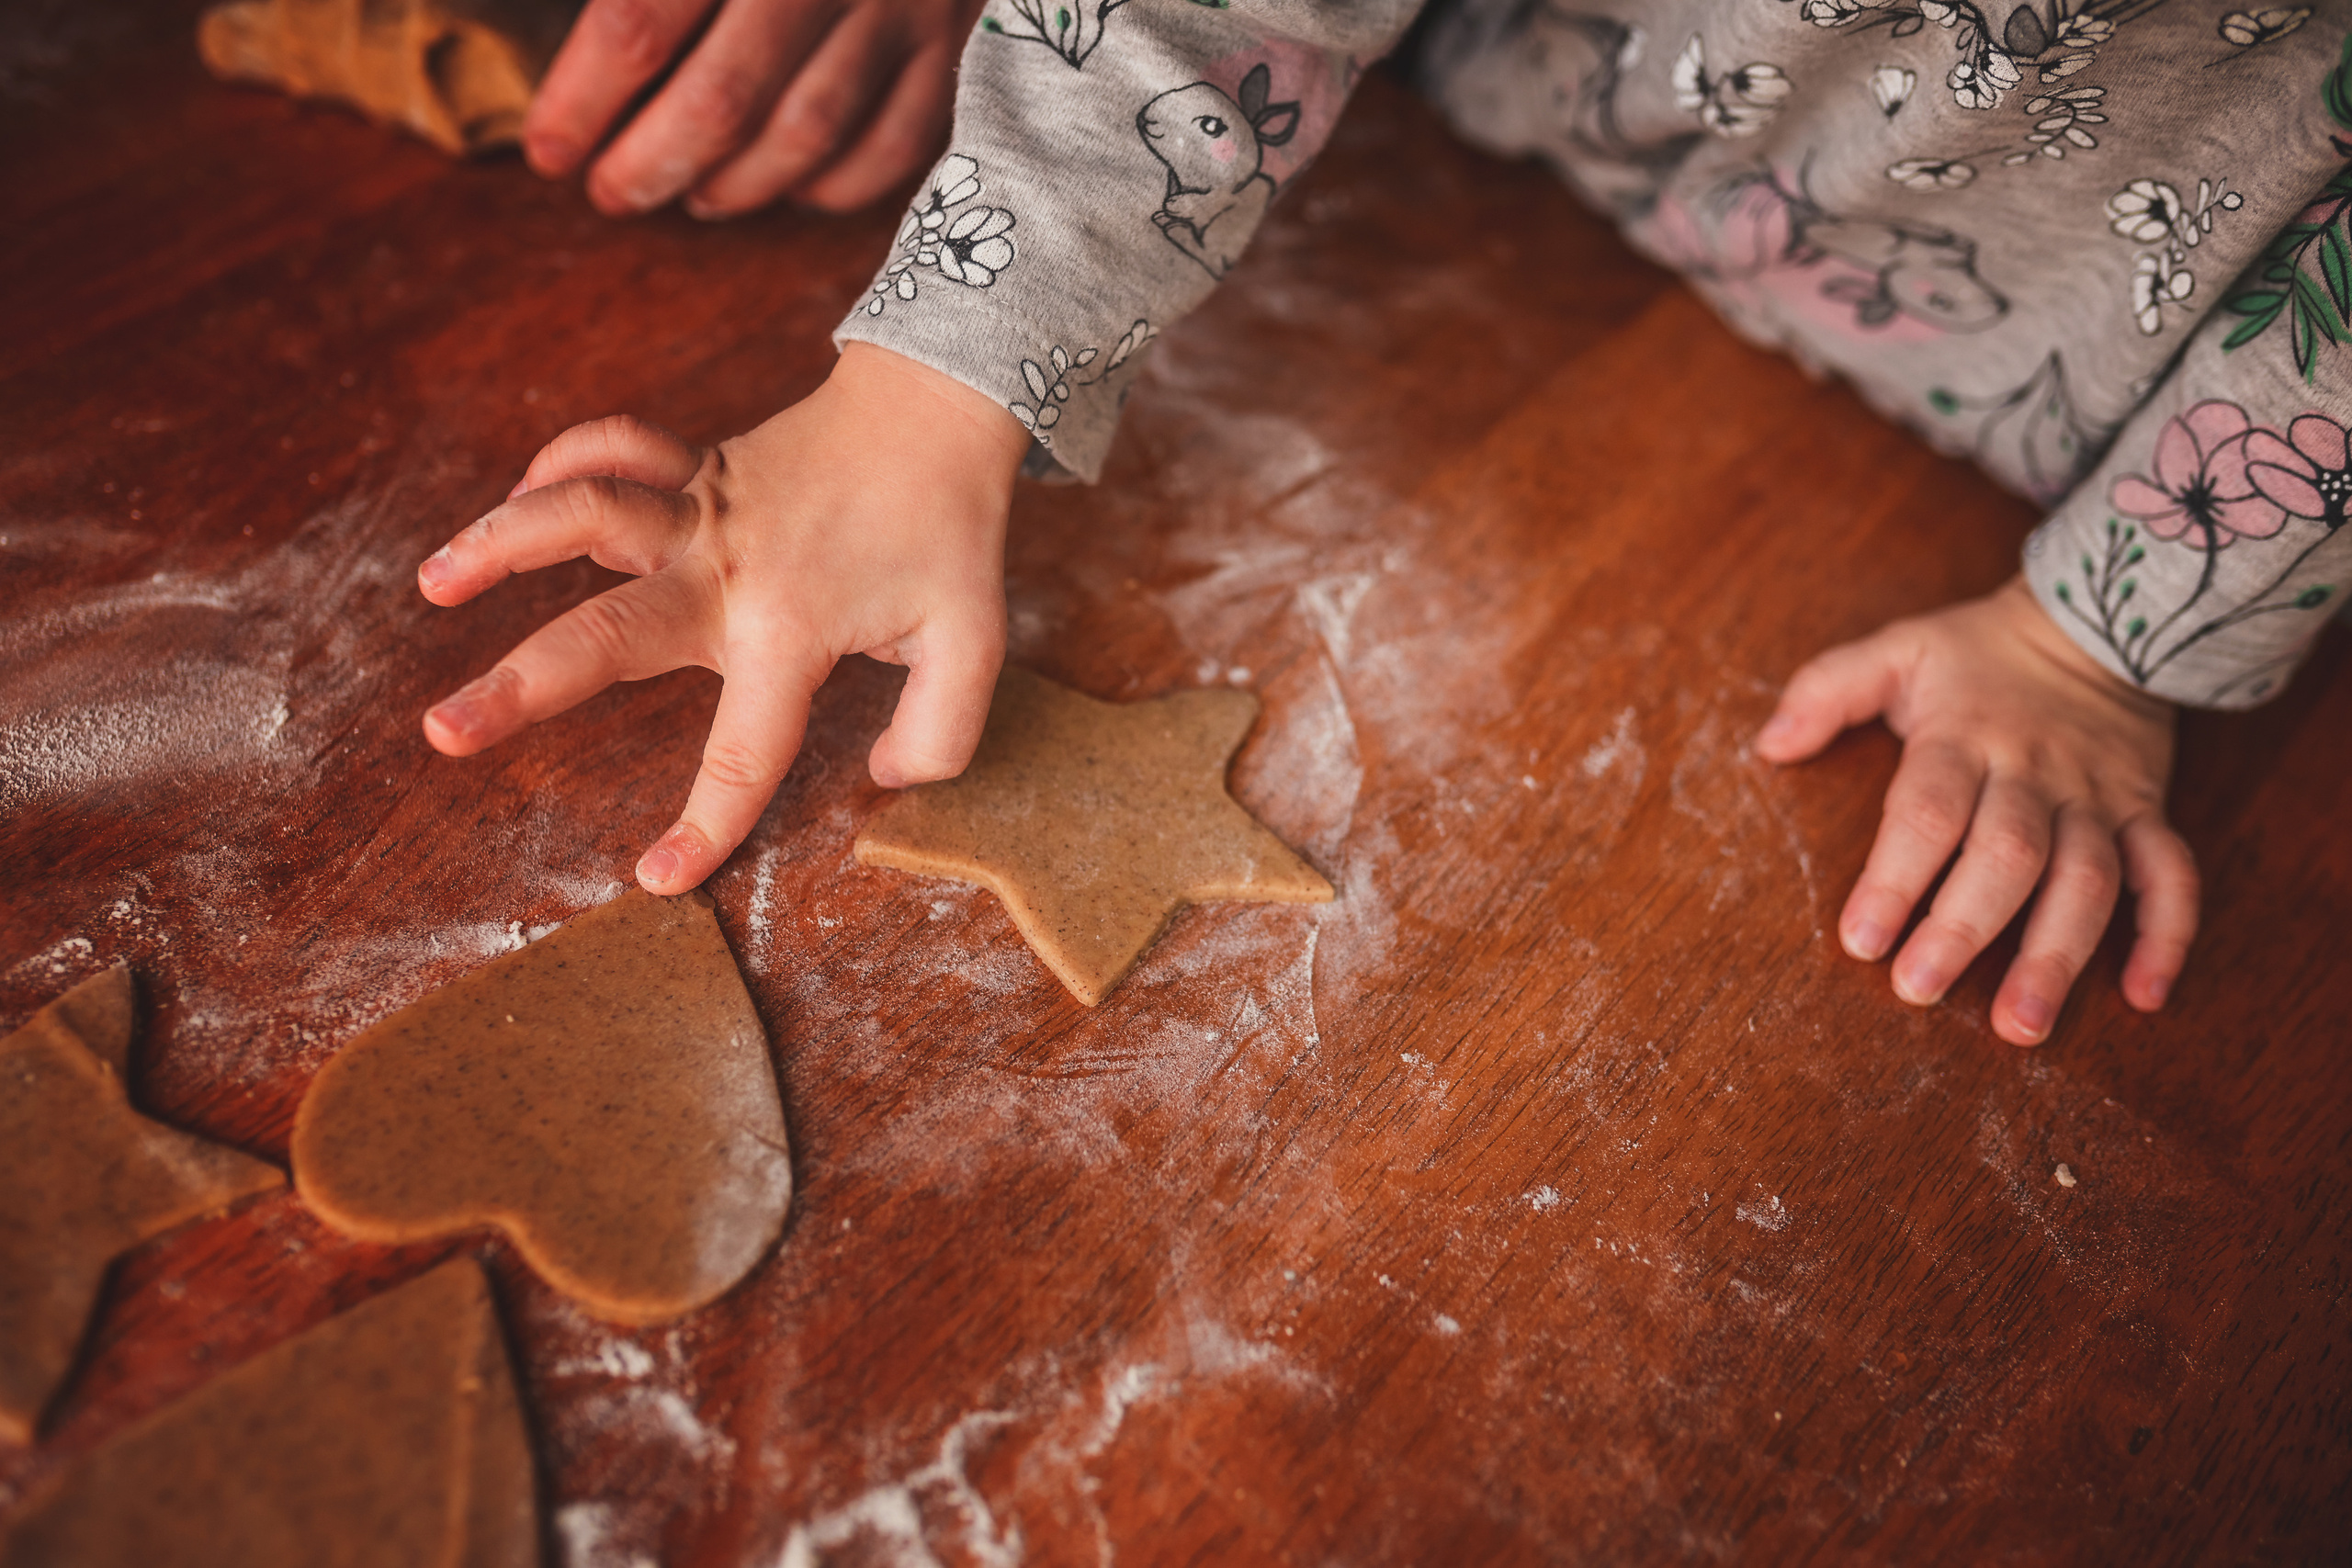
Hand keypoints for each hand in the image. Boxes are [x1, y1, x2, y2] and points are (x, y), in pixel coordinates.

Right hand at [417, 343, 1031, 892]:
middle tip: (445, 730)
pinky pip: (615, 451)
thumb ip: (941, 729)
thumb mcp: (975, 643)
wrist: (935, 408)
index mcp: (791, 631)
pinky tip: (519, 495)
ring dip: (503, 542)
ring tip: (434, 580)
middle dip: (522, 686)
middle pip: (609, 634)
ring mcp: (703, 513)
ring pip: (585, 515)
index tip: (656, 879)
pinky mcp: (695, 469)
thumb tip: (885, 776)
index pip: (744, 751)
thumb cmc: (951, 532)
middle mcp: (728, 572)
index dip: (704, 823)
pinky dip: (561, 463)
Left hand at [522, 0, 982, 217]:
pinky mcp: (967, 39)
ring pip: (809, 135)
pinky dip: (839, 183)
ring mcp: (909, 7)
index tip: (548, 150)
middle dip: (651, 164)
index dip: (581, 102)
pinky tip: (791, 189)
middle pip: (724, 101)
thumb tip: (546, 29)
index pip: (638, 21)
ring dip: (737, 185)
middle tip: (610, 194)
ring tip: (689, 196)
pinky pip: (901, 144)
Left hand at [1754, 577, 2197, 1045]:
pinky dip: (2166, 936)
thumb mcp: (1897, 649)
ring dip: (2057, 955)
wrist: (2101, 622)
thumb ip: (1828, 689)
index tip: (1860, 938)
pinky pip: (2171, 876)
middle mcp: (2034, 775)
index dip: (1894, 877)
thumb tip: (1770, 744)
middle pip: (2007, 856)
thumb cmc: (1977, 653)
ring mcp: (2098, 799)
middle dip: (1963, 928)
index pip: (1928, 812)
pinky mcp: (2147, 814)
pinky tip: (2143, 997)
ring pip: (2088, 881)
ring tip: (2021, 1026)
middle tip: (1920, 989)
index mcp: (1963, 738)